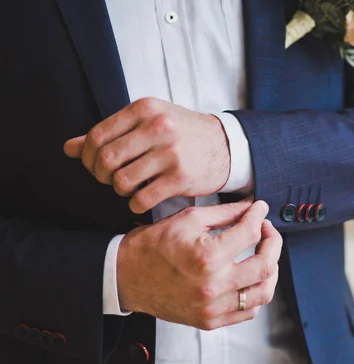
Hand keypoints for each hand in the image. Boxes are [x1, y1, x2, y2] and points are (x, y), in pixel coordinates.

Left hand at [63, 97, 230, 213]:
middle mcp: (158, 127)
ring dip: (120, 190)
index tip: (94, 165)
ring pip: (122, 181)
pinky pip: (143, 198)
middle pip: (107, 159)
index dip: (88, 157)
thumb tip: (68, 148)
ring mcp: (171, 153)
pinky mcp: (181, 177)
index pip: (97, 136)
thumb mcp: (149, 122)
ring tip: (129, 188)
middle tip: (110, 179)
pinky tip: (142, 199)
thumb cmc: (183, 133)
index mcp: (145, 109)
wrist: (226, 145)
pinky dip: (136, 204)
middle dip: (101, 175)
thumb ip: (110, 132)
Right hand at [117, 200, 281, 330]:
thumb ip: (225, 213)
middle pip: (266, 265)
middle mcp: (213, 286)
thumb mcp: (188, 219)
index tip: (260, 210)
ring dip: (270, 271)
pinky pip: (248, 312)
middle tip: (267, 231)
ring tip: (264, 256)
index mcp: (207, 257)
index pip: (250, 233)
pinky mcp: (210, 321)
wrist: (127, 277)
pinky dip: (256, 294)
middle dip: (274, 243)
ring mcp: (213, 307)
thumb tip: (252, 207)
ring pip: (263, 293)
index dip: (259, 216)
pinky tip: (251, 278)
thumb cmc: (154, 245)